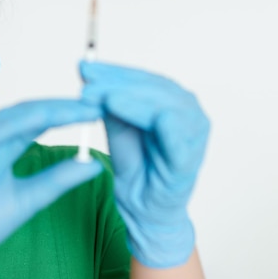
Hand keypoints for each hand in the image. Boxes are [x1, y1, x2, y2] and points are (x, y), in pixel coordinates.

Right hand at [0, 99, 103, 278]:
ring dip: (49, 109)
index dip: (68, 115)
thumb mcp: (30, 198)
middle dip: (65, 106)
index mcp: (3, 147)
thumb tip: (93, 164)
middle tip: (98, 102)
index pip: (39, 122)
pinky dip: (21, 122)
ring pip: (16, 116)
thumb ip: (58, 179)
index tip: (99, 112)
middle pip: (31, 113)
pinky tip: (47, 117)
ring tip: (80, 107)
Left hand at [80, 61, 208, 267]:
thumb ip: (110, 103)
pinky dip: (140, 112)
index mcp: (175, 102)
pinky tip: (113, 106)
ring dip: (123, 94)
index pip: (144, 78)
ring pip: (159, 101)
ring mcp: (193, 133)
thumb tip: (90, 73)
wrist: (144, 212)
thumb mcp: (117, 128)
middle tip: (85, 79)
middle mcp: (189, 113)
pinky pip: (170, 128)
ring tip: (94, 94)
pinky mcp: (188, 156)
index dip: (114, 71)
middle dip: (115, 81)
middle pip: (152, 86)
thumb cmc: (136, 169)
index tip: (84, 66)